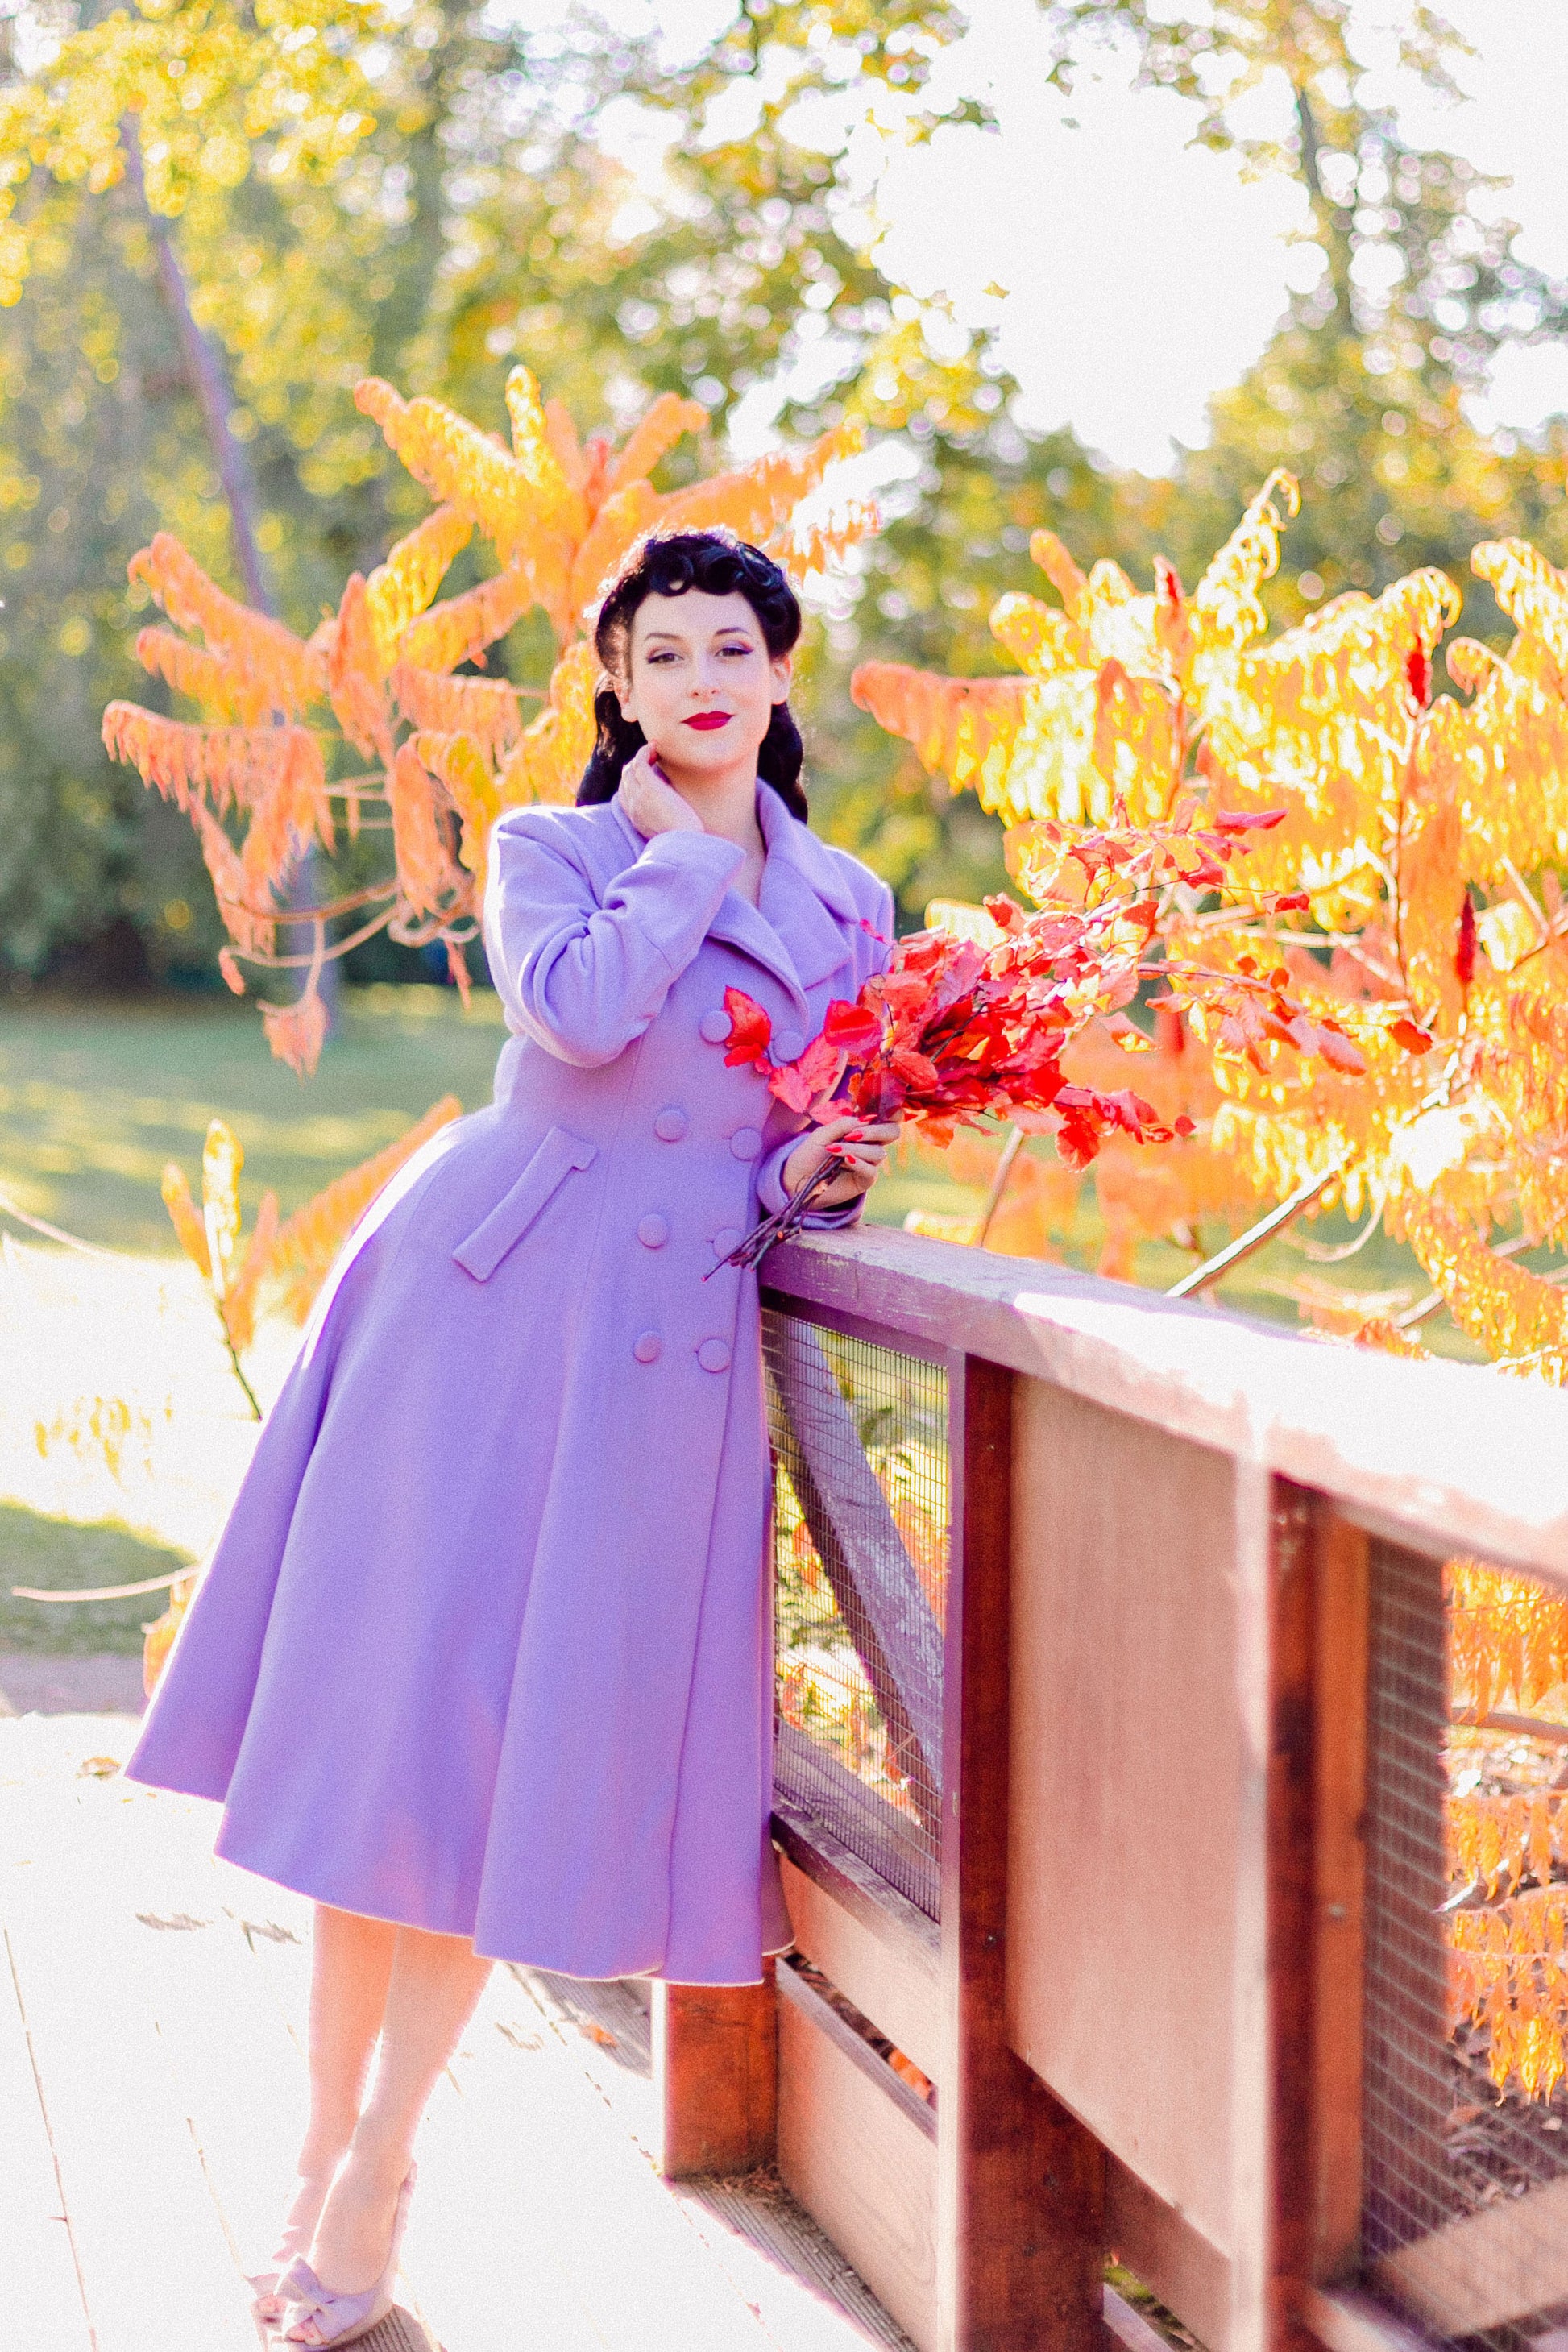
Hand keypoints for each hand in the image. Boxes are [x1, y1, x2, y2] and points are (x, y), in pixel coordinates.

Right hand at [618, 745, 701, 838]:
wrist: (687, 845)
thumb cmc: (685, 840)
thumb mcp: (668, 831)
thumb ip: (663, 819)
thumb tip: (671, 808)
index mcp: (636, 820)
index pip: (624, 794)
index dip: (632, 780)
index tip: (646, 773)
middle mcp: (632, 808)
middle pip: (625, 779)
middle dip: (636, 765)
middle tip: (652, 758)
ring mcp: (638, 797)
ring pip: (630, 769)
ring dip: (641, 756)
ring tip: (655, 750)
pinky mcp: (649, 788)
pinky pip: (640, 762)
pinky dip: (645, 751)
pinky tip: (655, 748)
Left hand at [783, 1116, 901, 1209]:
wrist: (797, 1179)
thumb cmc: (809, 1154)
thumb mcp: (824, 1133)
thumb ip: (845, 1124)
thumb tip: (869, 1119)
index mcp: (862, 1129)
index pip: (887, 1117)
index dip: (890, 1112)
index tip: (872, 1115)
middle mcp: (869, 1144)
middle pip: (892, 1132)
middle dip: (877, 1131)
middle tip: (854, 1134)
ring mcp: (868, 1162)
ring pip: (878, 1152)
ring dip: (856, 1149)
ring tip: (833, 1150)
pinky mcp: (864, 1180)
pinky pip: (871, 1171)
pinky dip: (859, 1163)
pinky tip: (845, 1160)